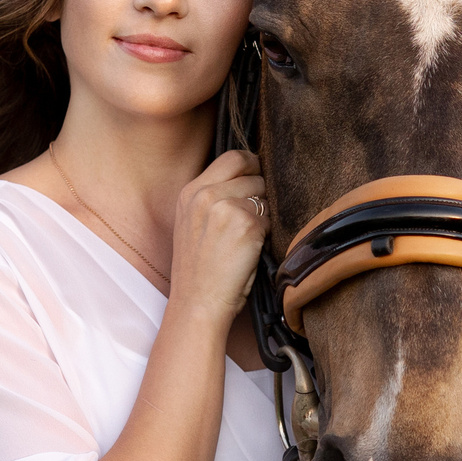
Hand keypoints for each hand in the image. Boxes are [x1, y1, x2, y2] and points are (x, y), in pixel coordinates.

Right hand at [167, 150, 267, 321]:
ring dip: (263, 214)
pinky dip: (266, 234)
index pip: (233, 157)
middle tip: (250, 219)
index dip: (251, 165)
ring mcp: (227, 207)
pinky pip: (270, 220)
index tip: (256, 178)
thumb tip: (249, 176)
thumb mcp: (192, 222)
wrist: (197, 303)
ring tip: (245, 239)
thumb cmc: (198, 270)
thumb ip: (213, 196)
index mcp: (191, 191)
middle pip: (253, 173)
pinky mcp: (247, 225)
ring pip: (264, 196)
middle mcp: (206, 194)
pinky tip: (250, 251)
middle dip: (259, 193)